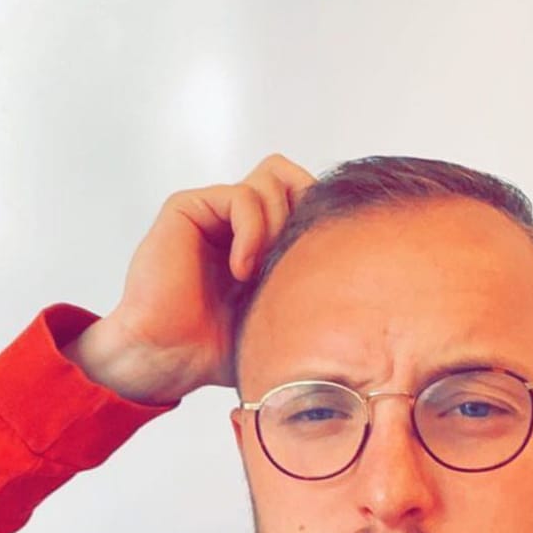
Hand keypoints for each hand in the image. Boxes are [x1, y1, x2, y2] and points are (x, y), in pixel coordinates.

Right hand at [66, 154, 315, 402]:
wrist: (171, 357)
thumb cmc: (218, 346)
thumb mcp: (282, 312)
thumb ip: (310, 281)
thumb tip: (362, 266)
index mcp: (260, 237)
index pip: (304, 195)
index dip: (319, 218)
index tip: (318, 263)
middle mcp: (237, 218)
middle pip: (290, 175)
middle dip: (304, 210)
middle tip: (294, 257)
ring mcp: (213, 211)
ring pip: (272, 178)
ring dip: (278, 225)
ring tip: (260, 272)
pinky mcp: (189, 207)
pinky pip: (241, 196)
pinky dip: (252, 231)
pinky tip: (242, 269)